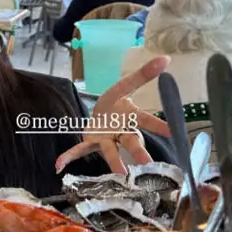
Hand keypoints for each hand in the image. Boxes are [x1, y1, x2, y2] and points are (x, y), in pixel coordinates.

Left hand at [55, 55, 171, 175]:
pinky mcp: (90, 142)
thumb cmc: (117, 104)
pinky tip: (59, 164)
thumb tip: (166, 58)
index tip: (173, 132)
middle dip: (139, 151)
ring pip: (111, 150)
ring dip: (114, 161)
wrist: (100, 115)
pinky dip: (69, 157)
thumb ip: (143, 74)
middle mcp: (122, 132)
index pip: (146, 120)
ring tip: (120, 173)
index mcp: (131, 117)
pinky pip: (80, 150)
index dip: (159, 125)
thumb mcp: (126, 85)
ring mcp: (106, 139)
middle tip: (147, 163)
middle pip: (131, 141)